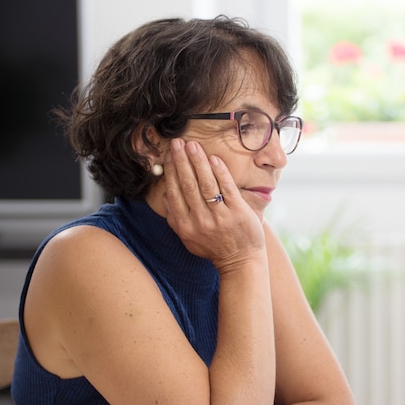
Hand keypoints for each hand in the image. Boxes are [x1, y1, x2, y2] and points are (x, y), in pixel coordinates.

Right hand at [163, 139, 264, 270]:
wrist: (241, 262)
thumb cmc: (214, 248)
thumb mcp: (189, 239)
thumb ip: (175, 219)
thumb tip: (164, 196)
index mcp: (185, 226)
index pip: (174, 193)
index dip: (172, 172)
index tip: (170, 155)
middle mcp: (200, 222)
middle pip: (188, 185)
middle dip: (182, 161)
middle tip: (178, 142)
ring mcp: (220, 217)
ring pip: (206, 184)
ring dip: (198, 162)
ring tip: (193, 145)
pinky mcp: (238, 213)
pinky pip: (227, 188)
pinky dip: (219, 172)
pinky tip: (213, 158)